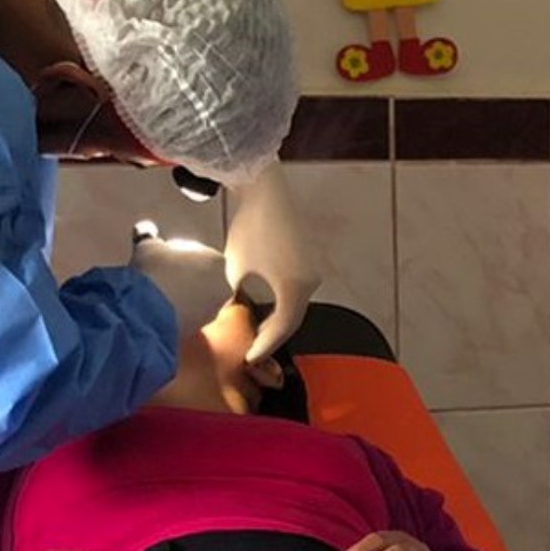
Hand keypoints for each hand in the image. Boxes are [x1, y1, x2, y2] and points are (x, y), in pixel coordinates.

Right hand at [131, 233, 232, 338]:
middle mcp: (222, 286)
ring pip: (197, 297)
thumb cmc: (154, 272)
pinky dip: (179, 310)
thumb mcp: (149, 247)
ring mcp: (213, 310)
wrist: (149, 313)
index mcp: (216, 261)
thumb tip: (144, 230)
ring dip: (182, 294)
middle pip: (200, 275)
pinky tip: (161, 308)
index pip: (196, 252)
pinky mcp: (200, 329)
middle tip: (161, 275)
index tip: (160, 257)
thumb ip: (150, 237)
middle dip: (183, 274)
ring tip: (159, 293)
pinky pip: (189, 314)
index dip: (176, 253)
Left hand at [222, 163, 320, 362]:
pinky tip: (266, 305)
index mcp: (294, 289)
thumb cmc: (249, 229)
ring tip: (257, 331)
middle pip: (292, 320)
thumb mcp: (237, 271)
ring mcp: (312, 269)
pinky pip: (296, 289)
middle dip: (272, 337)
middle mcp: (310, 282)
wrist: (264, 191)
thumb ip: (243, 297)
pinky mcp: (308, 258)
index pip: (281, 330)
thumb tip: (244, 308)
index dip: (264, 347)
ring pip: (295, 305)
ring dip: (278, 319)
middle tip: (253, 351)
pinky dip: (282, 302)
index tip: (248, 359)